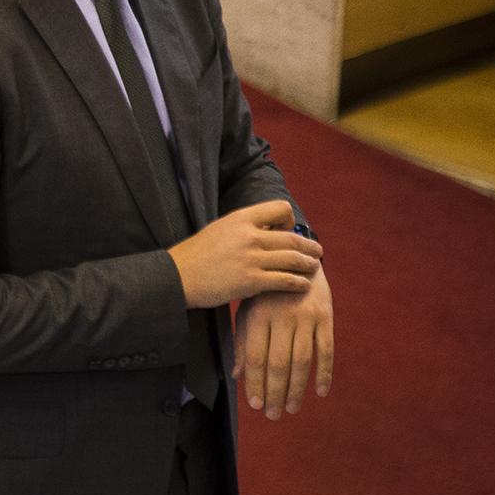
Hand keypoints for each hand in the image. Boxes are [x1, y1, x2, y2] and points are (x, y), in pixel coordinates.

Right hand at [169, 200, 320, 308]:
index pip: (280, 209)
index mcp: (240, 218)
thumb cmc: (196, 255)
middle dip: (310, 246)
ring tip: (314, 268)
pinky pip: (285, 280)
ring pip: (294, 259)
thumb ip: (244, 228)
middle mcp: (249, 236)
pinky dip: (299, 283)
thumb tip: (268, 229)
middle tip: (317, 251)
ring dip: (309, 264)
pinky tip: (303, 285)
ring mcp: (251, 259)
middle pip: (292, 238)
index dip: (289, 220)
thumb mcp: (219, 230)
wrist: (177, 276)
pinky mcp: (251, 281)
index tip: (288, 231)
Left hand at [234, 264, 333, 419]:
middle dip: (275, 392)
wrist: (298, 259)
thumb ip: (244, 341)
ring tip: (291, 409)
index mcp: (258, 315)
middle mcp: (282, 317)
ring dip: (297, 389)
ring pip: (302, 361)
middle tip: (272, 415)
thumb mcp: (249, 310)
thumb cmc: (268, 292)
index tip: (253, 405)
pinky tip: (319, 392)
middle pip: (279, 363)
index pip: (256, 357)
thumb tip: (238, 375)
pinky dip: (324, 373)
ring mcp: (306, 317)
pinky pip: (327, 350)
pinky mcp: (326, 317)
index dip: (255, 383)